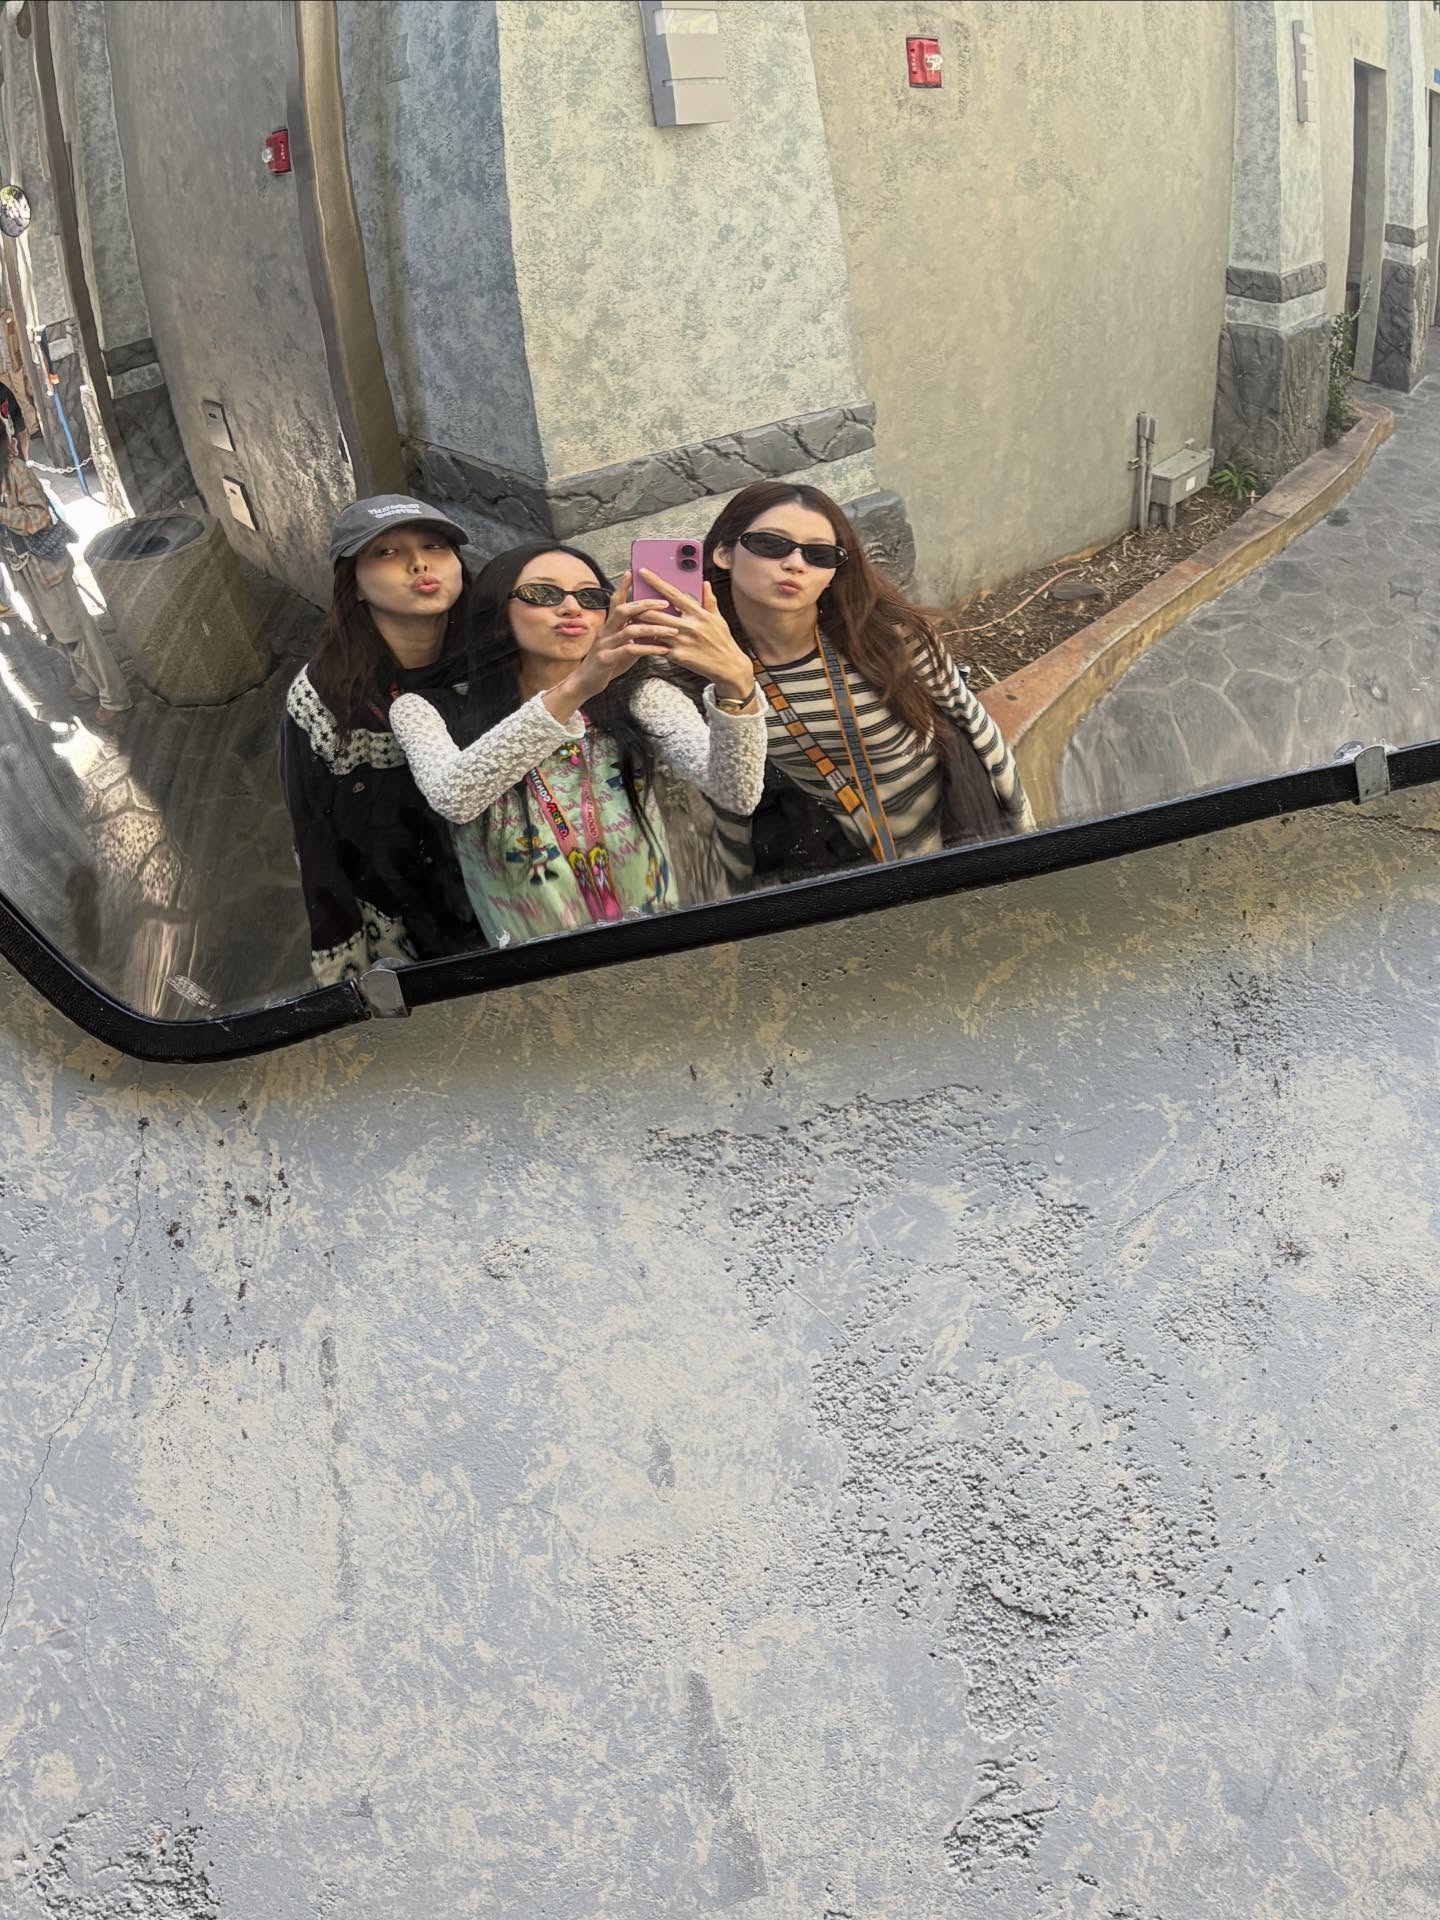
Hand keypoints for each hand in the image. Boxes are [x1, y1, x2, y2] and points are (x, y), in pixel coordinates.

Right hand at [542, 572, 670, 723]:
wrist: (586, 684)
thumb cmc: (607, 664)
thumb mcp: (622, 646)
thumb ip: (634, 635)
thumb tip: (654, 626)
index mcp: (609, 626)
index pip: (616, 601)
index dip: (623, 587)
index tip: (631, 572)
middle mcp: (606, 631)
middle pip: (623, 610)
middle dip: (645, 604)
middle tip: (665, 603)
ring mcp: (605, 645)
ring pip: (630, 630)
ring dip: (653, 628)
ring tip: (672, 630)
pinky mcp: (606, 659)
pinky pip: (630, 650)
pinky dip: (649, 649)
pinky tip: (663, 650)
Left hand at [631, 570, 755, 703]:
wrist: (728, 667)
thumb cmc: (722, 642)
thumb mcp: (718, 619)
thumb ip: (709, 601)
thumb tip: (705, 584)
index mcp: (698, 613)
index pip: (673, 593)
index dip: (656, 582)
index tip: (643, 572)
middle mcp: (689, 626)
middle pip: (657, 612)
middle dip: (640, 606)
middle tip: (630, 601)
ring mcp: (682, 641)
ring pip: (653, 629)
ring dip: (641, 624)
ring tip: (632, 619)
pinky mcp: (677, 656)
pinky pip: (657, 647)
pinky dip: (648, 642)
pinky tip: (641, 639)